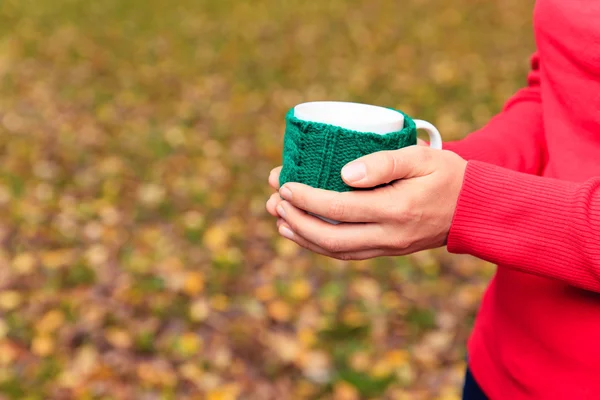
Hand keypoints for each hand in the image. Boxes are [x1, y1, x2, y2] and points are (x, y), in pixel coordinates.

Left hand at [266, 143, 466, 259]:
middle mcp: (389, 235)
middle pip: (330, 237)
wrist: (475, 209)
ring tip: (279, 221)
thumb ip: (383, 164)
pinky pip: (348, 254)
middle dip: (297, 221)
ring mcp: (388, 247)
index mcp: (395, 209)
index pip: (339, 208)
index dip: (307, 199)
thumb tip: (345, 174)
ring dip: (303, 238)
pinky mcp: (388, 250)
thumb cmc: (447, 175)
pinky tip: (305, 235)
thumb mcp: (421, 157)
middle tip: (275, 203)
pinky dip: (322, 246)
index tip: (285, 186)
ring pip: (336, 251)